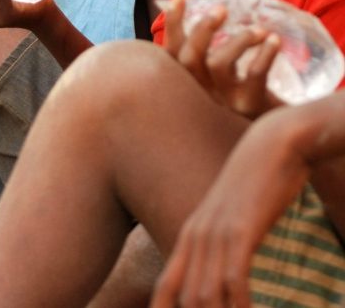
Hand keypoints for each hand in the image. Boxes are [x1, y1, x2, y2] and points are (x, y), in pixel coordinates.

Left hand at [151, 110, 310, 307]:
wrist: (272, 145)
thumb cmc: (256, 183)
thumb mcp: (230, 215)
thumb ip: (222, 242)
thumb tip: (224, 273)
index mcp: (189, 236)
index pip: (165, 288)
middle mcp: (196, 237)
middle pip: (186, 300)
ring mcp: (216, 233)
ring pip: (206, 296)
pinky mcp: (241, 230)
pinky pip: (234, 280)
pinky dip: (241, 306)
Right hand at [162, 0, 281, 118]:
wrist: (272, 136)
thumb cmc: (242, 101)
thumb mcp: (218, 80)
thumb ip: (205, 57)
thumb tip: (203, 15)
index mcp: (187, 84)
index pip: (170, 53)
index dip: (172, 25)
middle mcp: (198, 94)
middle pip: (188, 59)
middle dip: (202, 29)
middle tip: (222, 9)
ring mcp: (222, 102)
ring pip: (218, 65)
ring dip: (239, 40)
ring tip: (259, 30)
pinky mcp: (249, 107)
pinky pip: (253, 76)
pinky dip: (264, 54)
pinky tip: (274, 40)